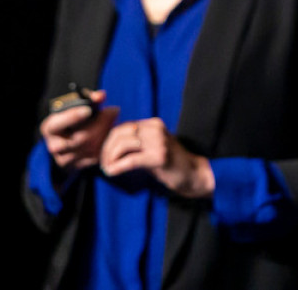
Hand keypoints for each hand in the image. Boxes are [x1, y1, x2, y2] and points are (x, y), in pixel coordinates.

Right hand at [40, 89, 118, 171]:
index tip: (88, 110)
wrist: (68, 142)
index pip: (57, 125)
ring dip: (106, 132)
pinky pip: (97, 155)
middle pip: (79, 138)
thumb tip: (101, 96)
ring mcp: (66, 158)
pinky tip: (112, 132)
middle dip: (100, 124)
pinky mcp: (79, 166)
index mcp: (50, 128)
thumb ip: (88, 98)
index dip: (72, 117)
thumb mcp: (74, 106)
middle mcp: (55, 145)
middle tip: (113, 111)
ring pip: (91, 147)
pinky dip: (106, 142)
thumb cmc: (73, 119)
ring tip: (114, 120)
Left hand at [99, 118, 214, 198]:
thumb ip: (136, 143)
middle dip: (107, 150)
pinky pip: (131, 160)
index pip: (123, 127)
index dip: (109, 141)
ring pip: (123, 145)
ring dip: (110, 158)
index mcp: (153, 124)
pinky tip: (112, 172)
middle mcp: (156, 129)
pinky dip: (117, 167)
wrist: (193, 174)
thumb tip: (110, 146)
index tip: (104, 155)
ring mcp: (159, 142)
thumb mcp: (153, 147)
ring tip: (108, 168)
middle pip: (120, 134)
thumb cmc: (171, 163)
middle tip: (104, 163)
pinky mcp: (159, 157)